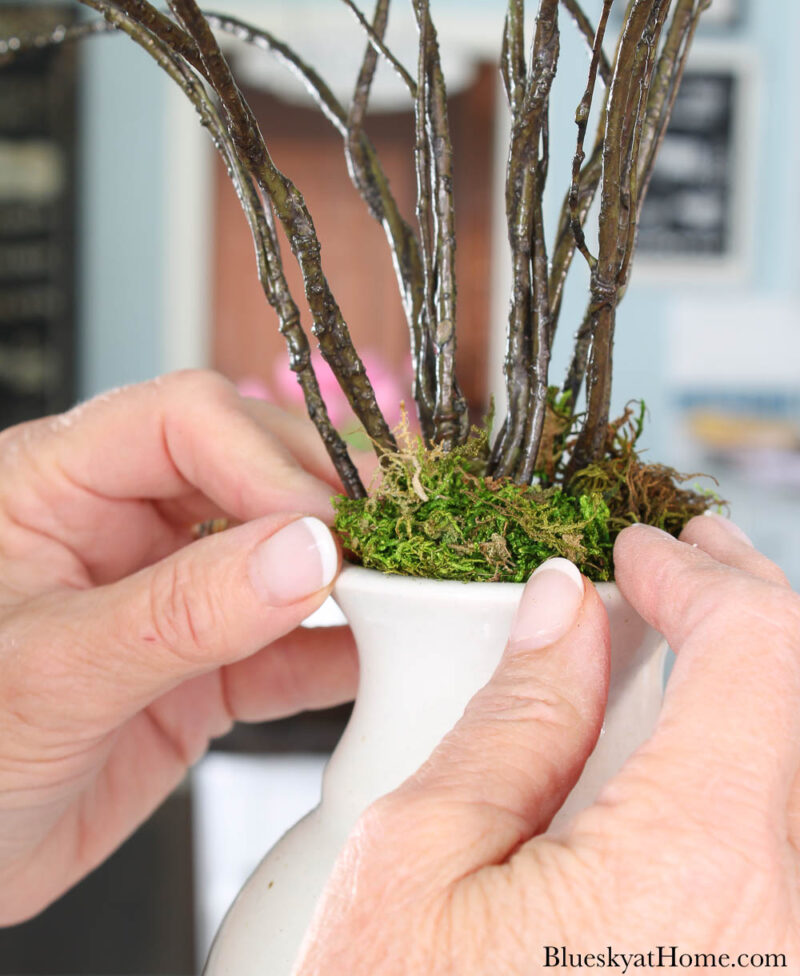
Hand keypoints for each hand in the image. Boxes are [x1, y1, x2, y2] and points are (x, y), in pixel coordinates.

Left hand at [0, 370, 357, 923]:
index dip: (265, 459)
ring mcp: (170, 597)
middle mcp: (121, 526)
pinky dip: (336, 656)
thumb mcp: (50, 675)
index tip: (323, 527)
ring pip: (282, 556)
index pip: (184, 420)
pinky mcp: (203, 669)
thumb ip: (181, 612)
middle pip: (252, 471)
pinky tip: (377, 661)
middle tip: (384, 554)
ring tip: (403, 597)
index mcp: (54, 484)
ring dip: (346, 578)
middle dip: (324, 508)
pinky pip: (286, 648)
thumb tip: (306, 553)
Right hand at [297, 516, 799, 973]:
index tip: (639, 551)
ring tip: (680, 632)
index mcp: (700, 870)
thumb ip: (507, 722)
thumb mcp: (413, 870)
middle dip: (744, 607)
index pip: (762, 652)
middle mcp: (784, 917)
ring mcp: (783, 947)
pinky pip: (770, 833)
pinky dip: (739, 759)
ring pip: (787, 766)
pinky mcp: (763, 966)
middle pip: (797, 701)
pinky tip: (678, 741)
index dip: (702, 576)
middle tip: (684, 561)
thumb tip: (561, 612)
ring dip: (747, 680)